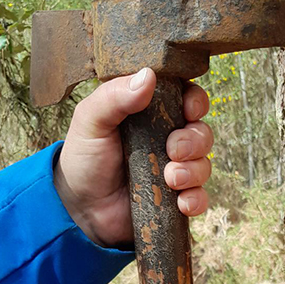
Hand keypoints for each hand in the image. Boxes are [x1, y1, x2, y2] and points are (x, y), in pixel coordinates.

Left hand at [54, 67, 213, 247]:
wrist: (80, 207)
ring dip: (194, 171)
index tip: (189, 109)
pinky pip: (200, 198)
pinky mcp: (175, 199)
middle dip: (195, 140)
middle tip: (173, 150)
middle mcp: (167, 139)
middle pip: (201, 131)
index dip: (195, 101)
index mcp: (150, 113)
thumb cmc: (84, 157)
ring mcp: (173, 170)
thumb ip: (115, 96)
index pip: (186, 97)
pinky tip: (180, 201)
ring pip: (203, 165)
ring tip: (171, 179)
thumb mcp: (91, 120)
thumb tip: (148, 75)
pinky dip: (196, 199)